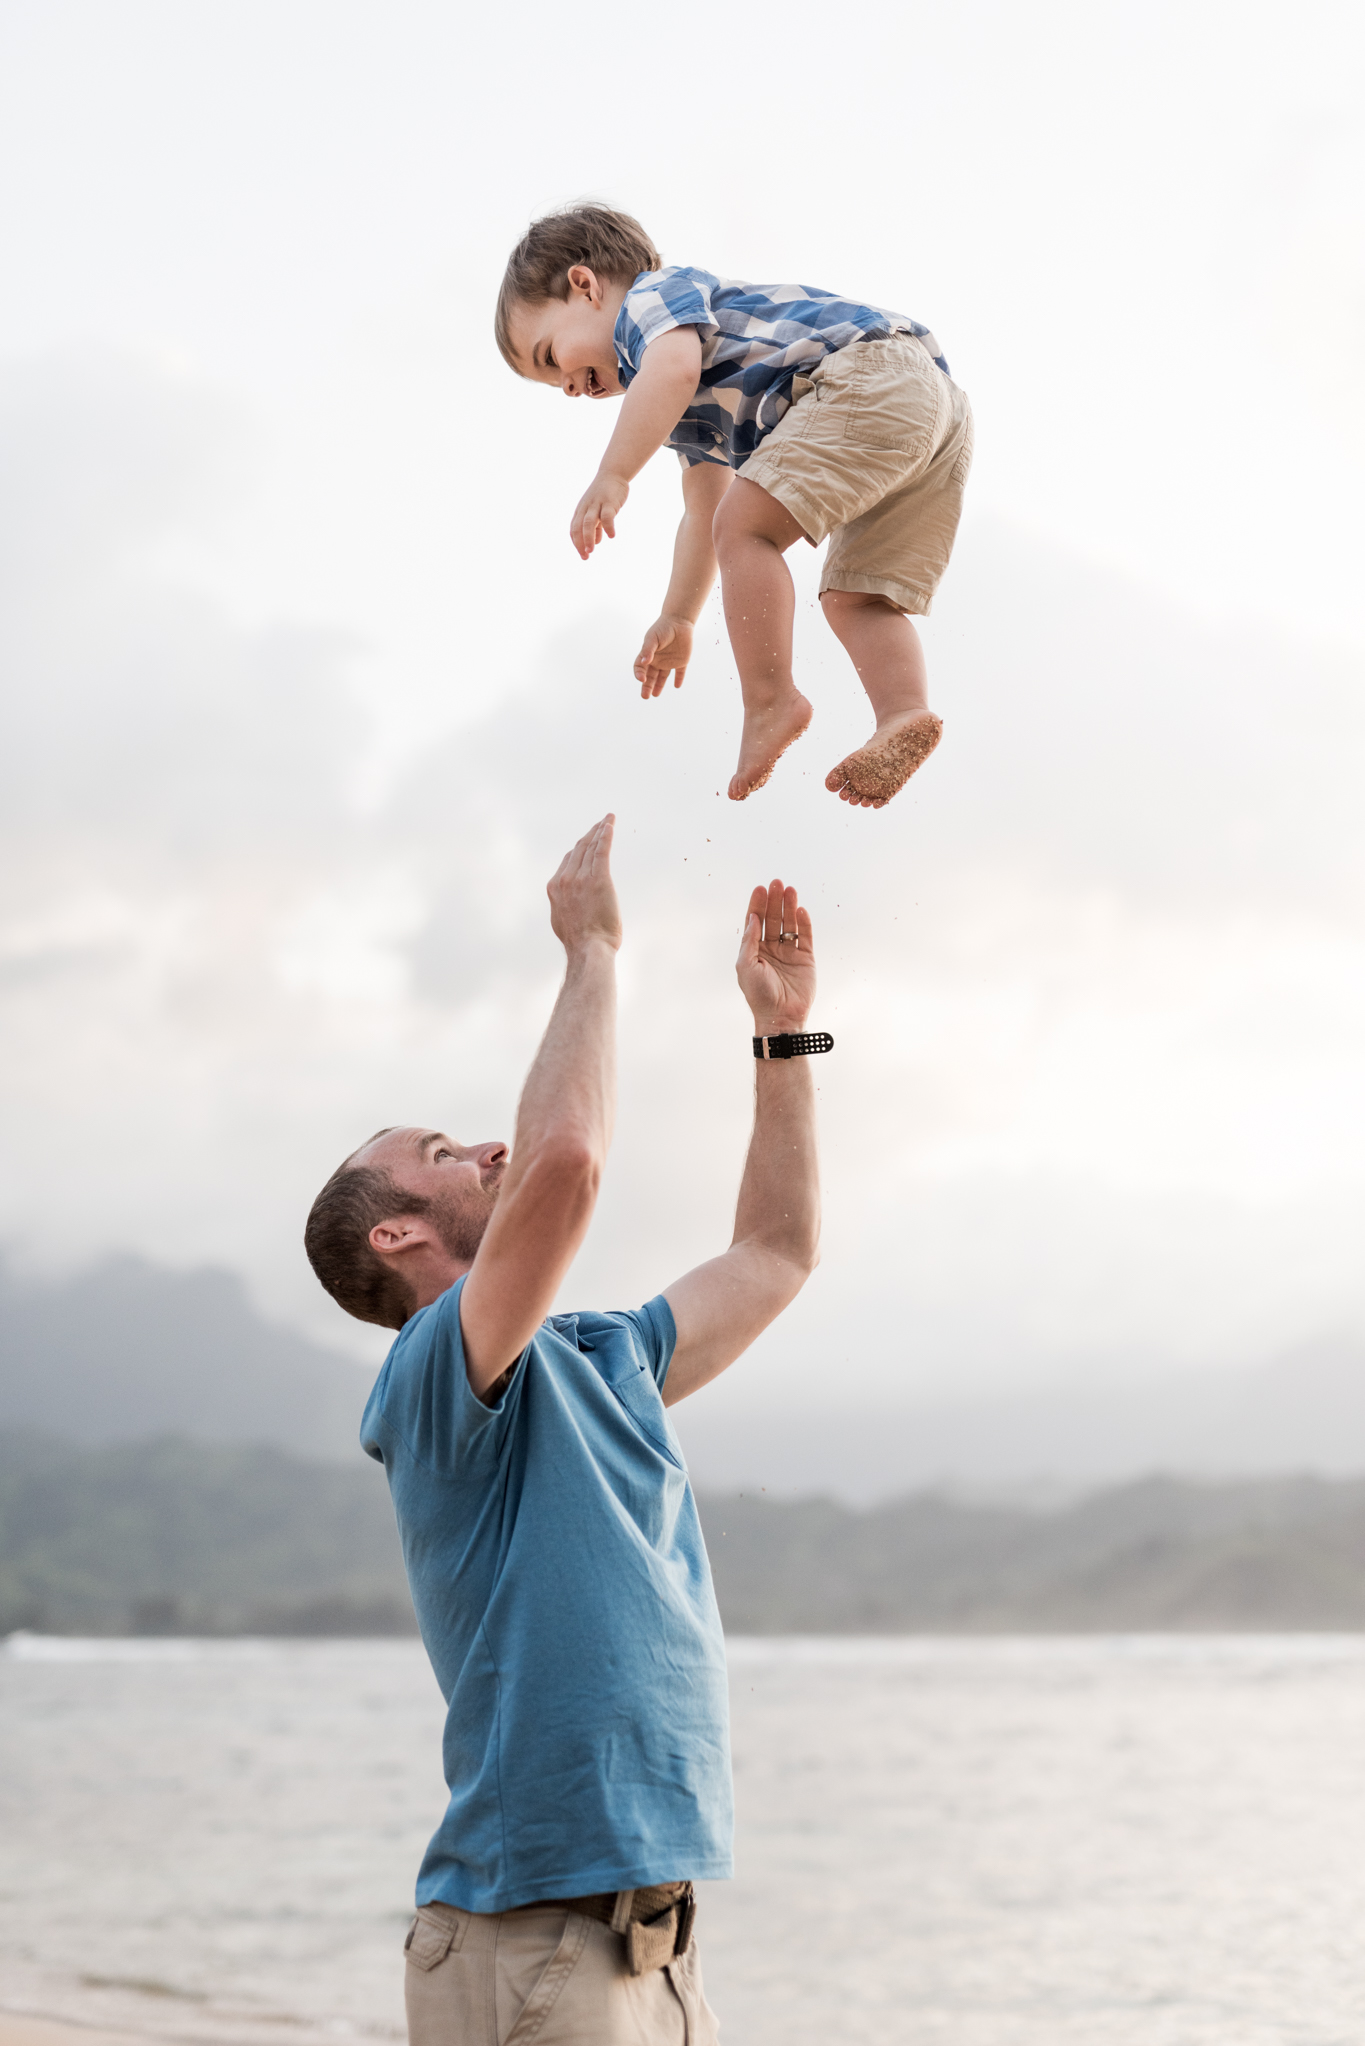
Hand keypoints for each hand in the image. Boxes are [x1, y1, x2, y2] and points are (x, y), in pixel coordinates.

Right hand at [547, 815, 622, 953]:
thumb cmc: (580, 942)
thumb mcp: (562, 921)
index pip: (568, 861)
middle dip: (590, 834)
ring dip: (600, 830)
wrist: (588, 949)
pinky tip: (610, 824)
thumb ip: (564, 906)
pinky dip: (606, 834)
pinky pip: (602, 850)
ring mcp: (581, 878)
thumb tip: (568, 905)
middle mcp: (565, 879)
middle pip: (579, 849)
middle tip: (600, 823)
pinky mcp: (599, 878)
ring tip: (608, 820)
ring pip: (591, 847)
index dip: (579, 849)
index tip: (588, 841)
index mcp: (554, 888)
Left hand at [570, 472, 628, 558]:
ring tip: (592, 550)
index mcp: (581, 511)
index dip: (577, 543)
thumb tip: (595, 542)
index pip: (574, 530)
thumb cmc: (604, 495)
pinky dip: (608, 527)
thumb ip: (595, 526)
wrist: (613, 474)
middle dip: (580, 543)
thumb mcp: (597, 511)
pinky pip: (607, 516)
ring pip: (588, 522)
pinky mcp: (609, 502)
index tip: (584, 556)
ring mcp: (597, 504)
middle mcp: (586, 508)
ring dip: (588, 537)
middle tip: (585, 557)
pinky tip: (611, 536)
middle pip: (579, 527)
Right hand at [634, 614, 693, 697]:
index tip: (642, 680)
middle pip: (650, 677)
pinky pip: (680, 673)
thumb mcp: (653, 637)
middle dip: (646, 687)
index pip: (640, 668)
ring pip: (663, 677)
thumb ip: (648, 649)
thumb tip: (644, 662)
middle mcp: (657, 660)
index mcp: (648, 655)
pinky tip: (677, 686)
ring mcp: (669, 662)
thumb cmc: (663, 628)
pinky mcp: (682, 661)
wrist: (679, 621)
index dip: (639, 674)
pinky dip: (679, 679)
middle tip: (645, 697)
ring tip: (655, 695)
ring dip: (658, 686)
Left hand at [736, 880, 814, 1033]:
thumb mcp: (746, 966)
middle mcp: (771, 949)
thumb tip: (753, 918)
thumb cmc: (758, 994)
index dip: (757, 905)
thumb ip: (749, 941)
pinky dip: (804, 923)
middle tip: (777, 883)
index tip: (760, 888)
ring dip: (789, 907)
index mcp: (754, 950)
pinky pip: (805, 937)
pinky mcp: (805, 959)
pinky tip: (801, 910)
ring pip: (789, 924)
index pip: (755, 922)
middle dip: (774, 901)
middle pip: (772, 918)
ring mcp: (789, 953)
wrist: (781, 1016)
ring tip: (790, 890)